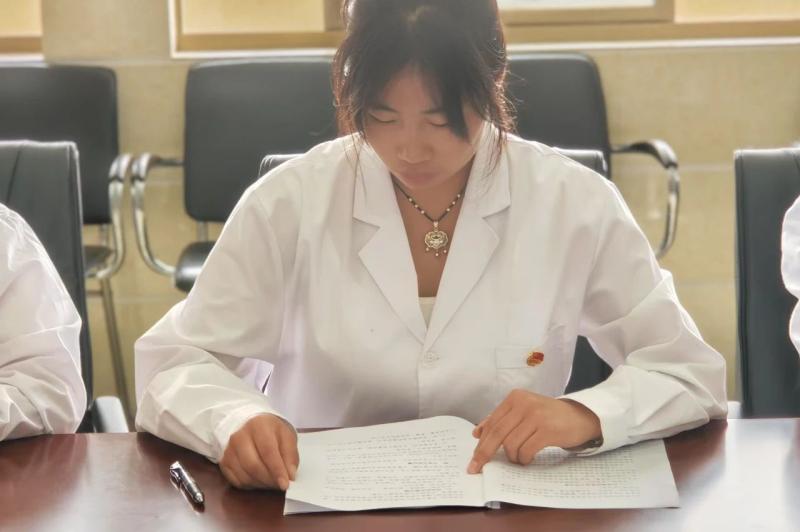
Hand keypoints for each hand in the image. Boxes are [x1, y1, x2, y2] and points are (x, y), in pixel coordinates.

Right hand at [219, 413, 298, 489]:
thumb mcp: (287, 436)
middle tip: (280, 484)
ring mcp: (229, 450)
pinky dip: (251, 485)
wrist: (250, 425)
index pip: (267, 451)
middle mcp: (239, 437)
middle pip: (254, 466)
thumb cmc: (271, 431)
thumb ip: (290, 454)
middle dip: (269, 480)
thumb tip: (290, 475)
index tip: (285, 484)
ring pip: (245, 476)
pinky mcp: (225, 463)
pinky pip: (237, 481)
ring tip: (272, 481)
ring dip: (261, 484)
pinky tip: (260, 480)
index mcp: (258, 426)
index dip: (277, 470)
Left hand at [468, 389, 600, 473]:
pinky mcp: (548, 430)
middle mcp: (524, 404)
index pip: (492, 423)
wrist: (581, 417)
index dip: (481, 443)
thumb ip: (502, 420)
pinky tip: (528, 459)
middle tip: (477, 468)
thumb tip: (477, 433)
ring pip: (511, 444)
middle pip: (497, 433)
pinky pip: (526, 450)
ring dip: (512, 457)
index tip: (474, 459)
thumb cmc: (549, 416)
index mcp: (515, 398)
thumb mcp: (523, 412)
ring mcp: (536, 416)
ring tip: (519, 459)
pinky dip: (524, 459)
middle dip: (485, 453)